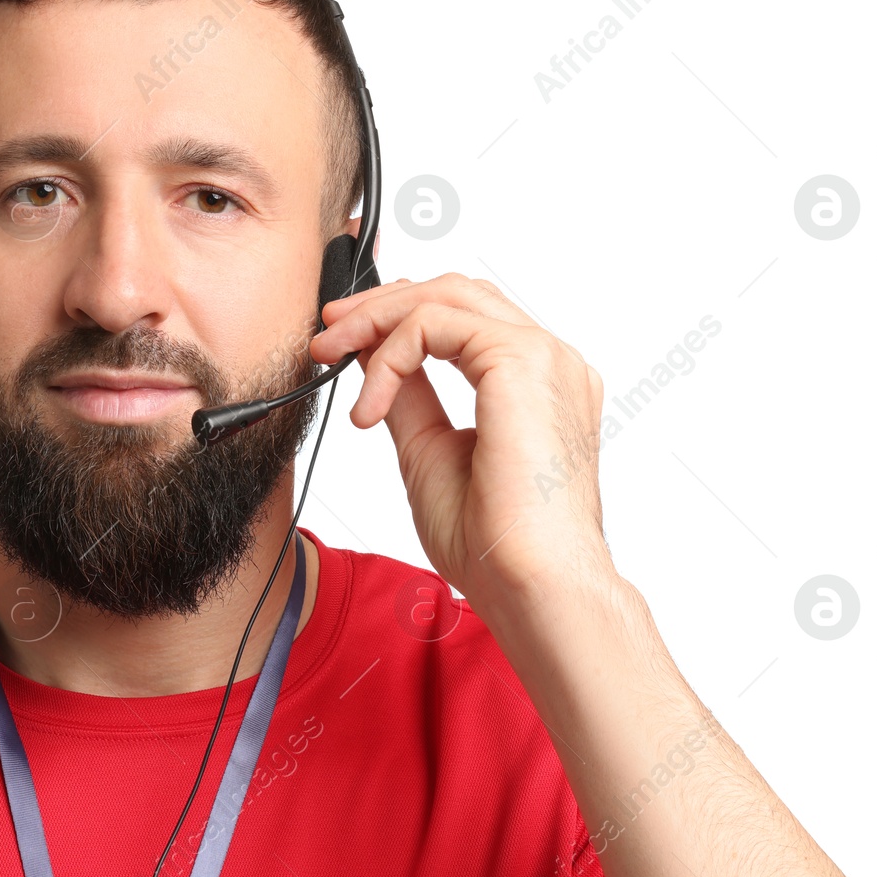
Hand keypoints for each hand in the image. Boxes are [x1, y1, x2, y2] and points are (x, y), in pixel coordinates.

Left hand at [309, 273, 614, 634]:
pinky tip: (370, 406)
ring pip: (446, 296)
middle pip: (455, 293)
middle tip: (327, 333)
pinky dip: (390, 354)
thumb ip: (409, 398)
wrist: (531, 583)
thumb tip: (374, 360)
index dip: (399, 316)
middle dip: (380, 305)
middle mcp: (549, 362)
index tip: (344, 340)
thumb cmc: (495, 542)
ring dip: (377, 318)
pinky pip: (437, 324)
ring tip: (331, 353)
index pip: (466, 317)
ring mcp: (544, 356)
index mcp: (537, 385)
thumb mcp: (429, 452)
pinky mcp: (524, 360)